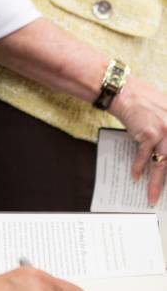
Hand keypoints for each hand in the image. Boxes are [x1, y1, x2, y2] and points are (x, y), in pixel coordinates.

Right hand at [110, 76, 166, 204]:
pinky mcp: (149, 134)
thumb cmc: (146, 105)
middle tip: (163, 197)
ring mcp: (165, 132)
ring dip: (156, 184)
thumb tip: (166, 157)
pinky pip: (144, 157)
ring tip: (151, 196)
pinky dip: (138, 168)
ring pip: (163, 164)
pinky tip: (135, 177)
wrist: (127, 94)